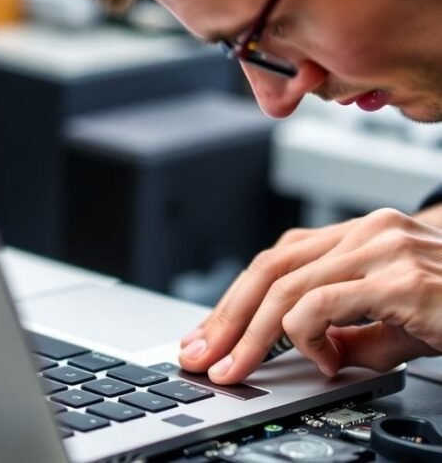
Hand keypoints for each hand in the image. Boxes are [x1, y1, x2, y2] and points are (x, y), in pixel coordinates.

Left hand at [179, 206, 441, 383]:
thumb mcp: (385, 318)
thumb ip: (341, 328)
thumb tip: (302, 349)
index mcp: (354, 235)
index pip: (277, 260)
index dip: (236, 297)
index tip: (211, 333)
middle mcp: (363, 232)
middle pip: (270, 268)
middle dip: (227, 317)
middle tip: (201, 355)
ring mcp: (382, 248)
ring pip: (286, 286)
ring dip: (251, 334)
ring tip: (235, 369)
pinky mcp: (401, 278)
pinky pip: (323, 304)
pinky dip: (306, 336)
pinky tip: (321, 360)